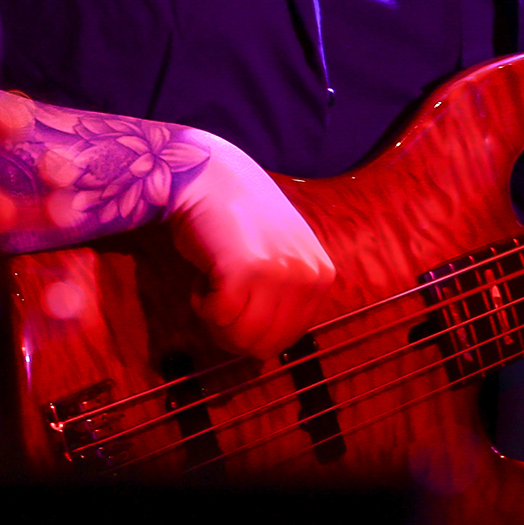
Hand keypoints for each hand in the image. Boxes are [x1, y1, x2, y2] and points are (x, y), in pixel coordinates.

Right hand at [167, 138, 335, 357]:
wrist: (209, 174)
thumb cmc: (237, 217)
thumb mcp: (282, 254)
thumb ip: (285, 296)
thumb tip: (265, 351)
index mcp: (322, 275)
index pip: (287, 338)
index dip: (251, 330)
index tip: (237, 299)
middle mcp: (308, 275)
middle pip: (264, 345)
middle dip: (232, 330)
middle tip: (220, 294)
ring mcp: (279, 273)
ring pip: (240, 338)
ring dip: (216, 318)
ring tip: (215, 280)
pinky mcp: (246, 271)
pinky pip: (217, 318)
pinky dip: (201, 303)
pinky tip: (205, 273)